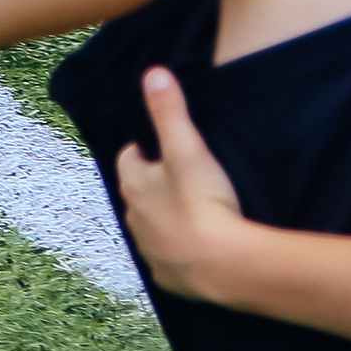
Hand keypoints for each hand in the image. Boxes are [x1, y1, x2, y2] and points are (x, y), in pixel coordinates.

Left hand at [115, 68, 247, 300]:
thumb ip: (170, 110)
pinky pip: (166, 258)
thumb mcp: (188, 148)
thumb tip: (153, 73)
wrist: (223, 265)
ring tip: (186, 209)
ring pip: (149, 227)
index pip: (127, 159)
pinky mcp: (168, 277)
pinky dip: (175, 250)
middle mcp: (135, 219)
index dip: (140, 150)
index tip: (153, 144)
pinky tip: (193, 246)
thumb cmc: (203, 202)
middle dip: (150, 184)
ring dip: (162, 218)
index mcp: (135, 185)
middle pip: (136, 194)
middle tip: (173, 175)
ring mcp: (150, 251)